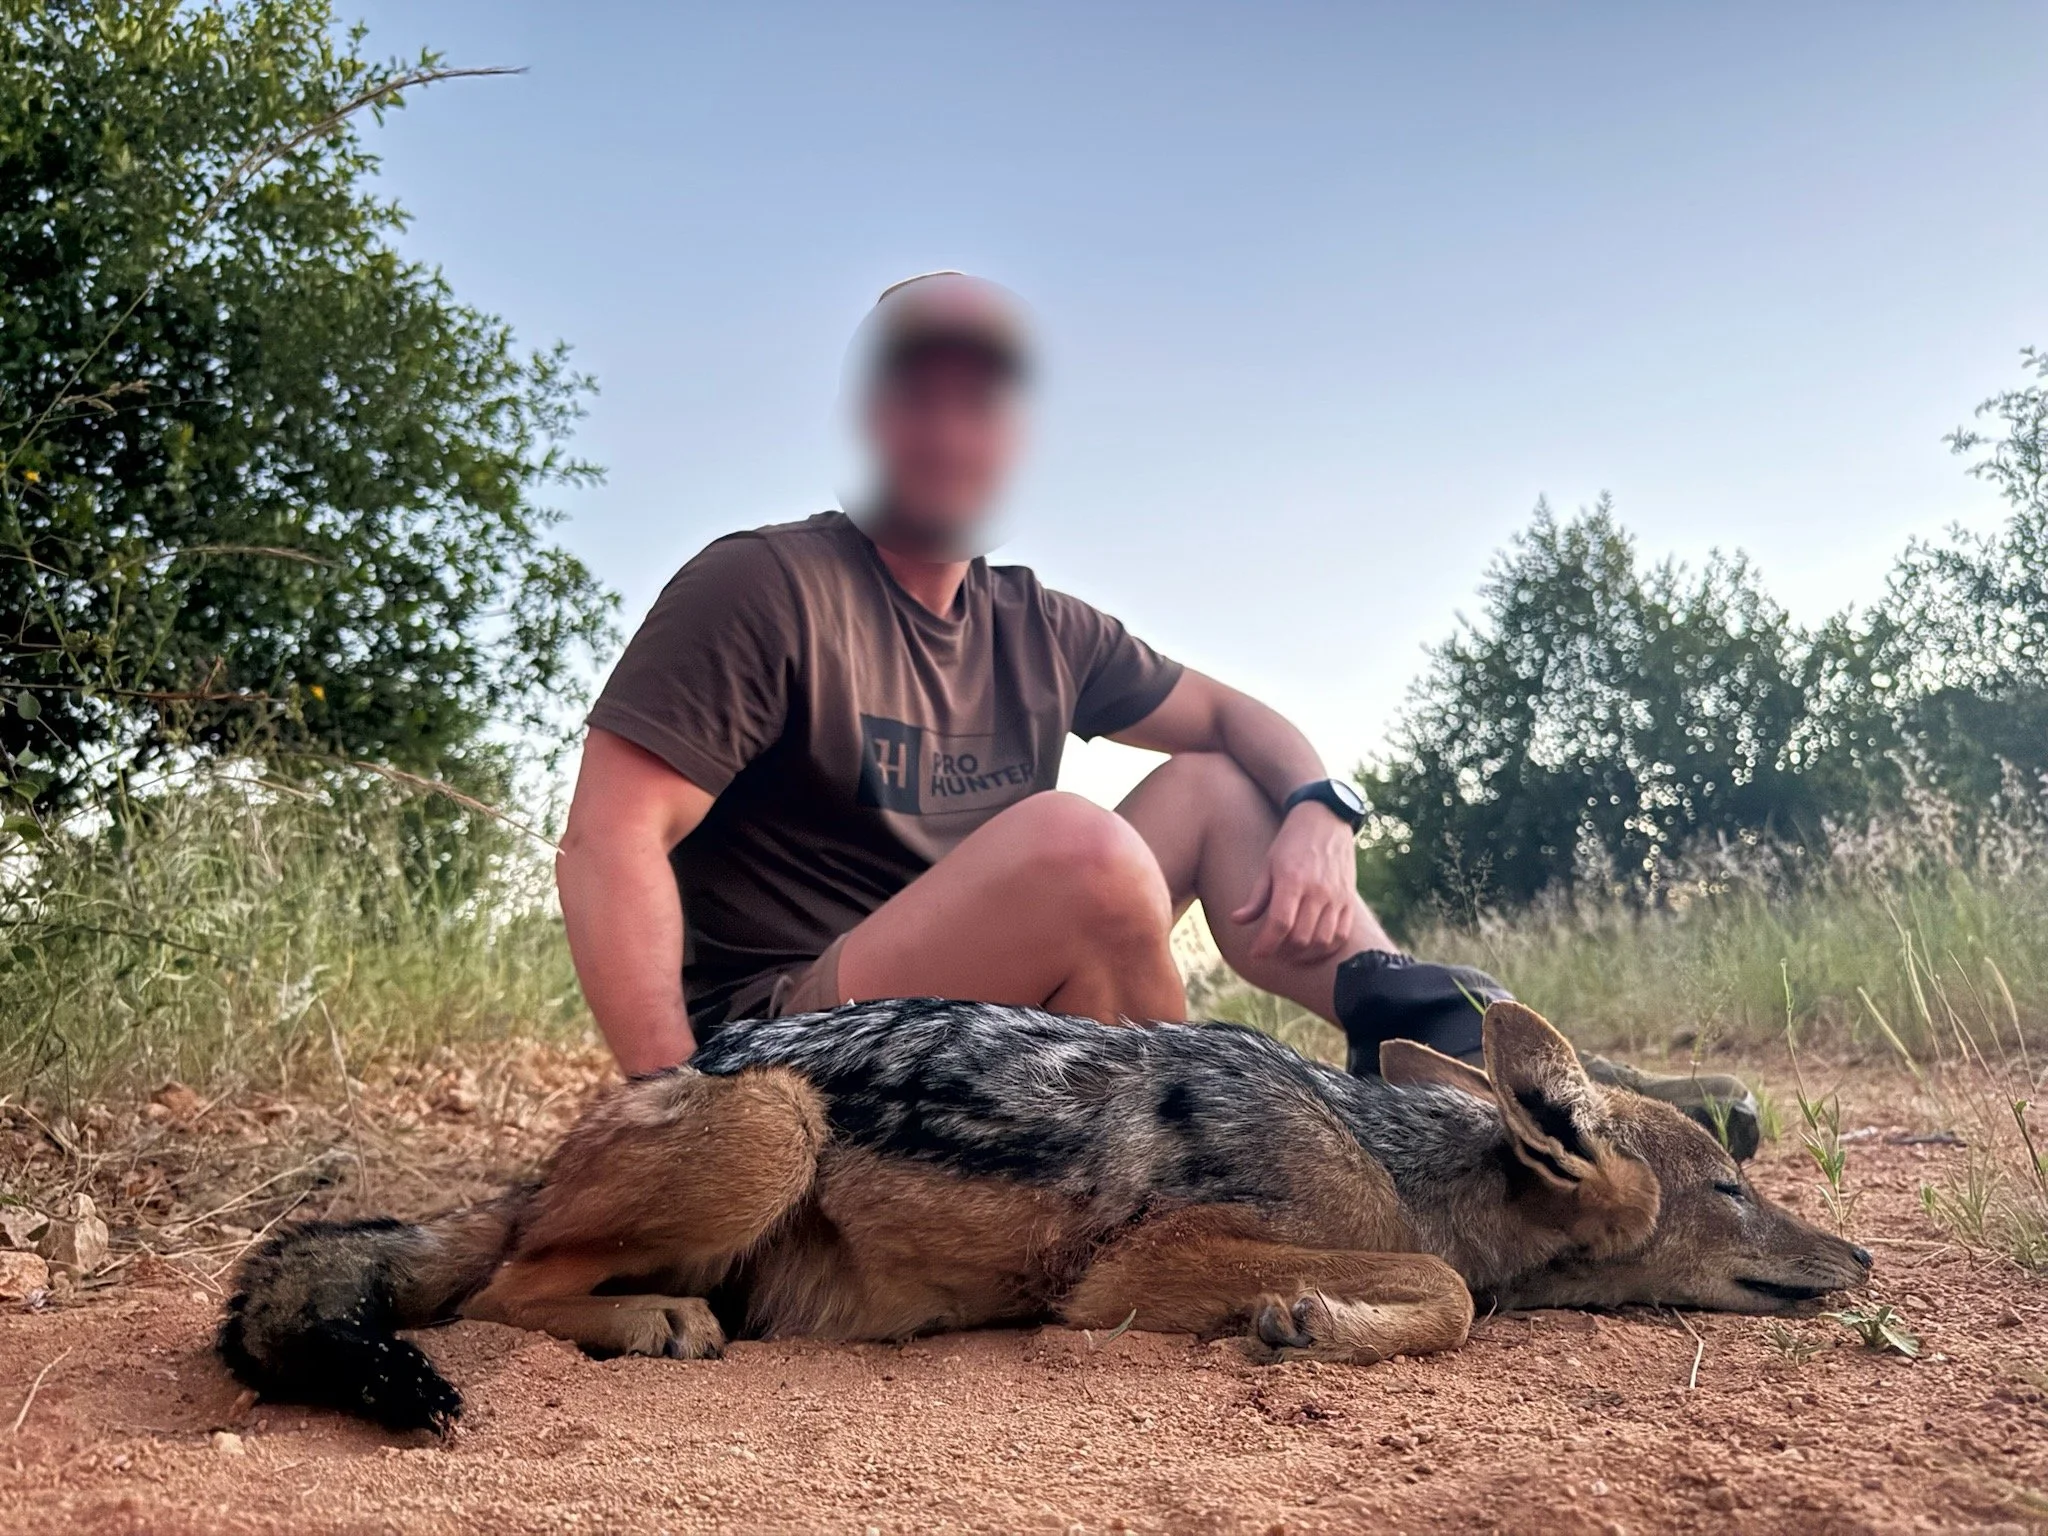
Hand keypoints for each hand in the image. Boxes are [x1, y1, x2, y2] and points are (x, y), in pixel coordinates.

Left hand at [1231, 803, 1359, 962]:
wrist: (1326, 819)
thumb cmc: (1291, 842)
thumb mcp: (1268, 864)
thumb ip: (1256, 897)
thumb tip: (1236, 921)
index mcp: (1293, 880)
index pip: (1280, 924)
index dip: (1265, 945)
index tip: (1255, 954)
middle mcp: (1318, 891)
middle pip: (1301, 937)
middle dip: (1281, 953)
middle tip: (1270, 952)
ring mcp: (1337, 896)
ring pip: (1323, 941)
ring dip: (1304, 956)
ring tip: (1288, 954)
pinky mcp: (1350, 899)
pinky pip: (1341, 935)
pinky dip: (1326, 949)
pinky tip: (1311, 949)